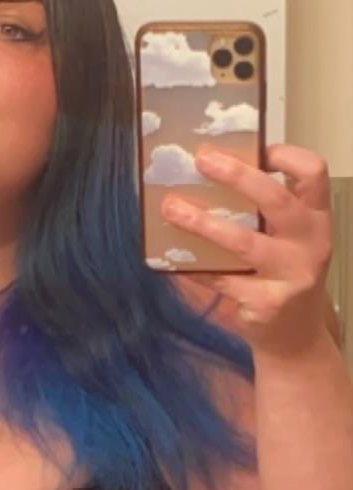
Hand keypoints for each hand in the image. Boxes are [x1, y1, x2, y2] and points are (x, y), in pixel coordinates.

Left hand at [160, 143, 334, 358]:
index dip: (286, 155)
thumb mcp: (289, 242)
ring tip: (172, 208)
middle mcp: (312, 244)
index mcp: (317, 220)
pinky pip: (223, 279)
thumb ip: (267, 214)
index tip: (255, 148)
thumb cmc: (284, 280)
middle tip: (202, 159)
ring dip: (203, 222)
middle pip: (276, 199)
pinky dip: (195, 267)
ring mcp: (292, 275)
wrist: (295, 341)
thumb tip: (209, 175)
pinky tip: (172, 258)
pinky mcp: (268, 303)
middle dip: (237, 175)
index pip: (313, 174)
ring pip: (244, 241)